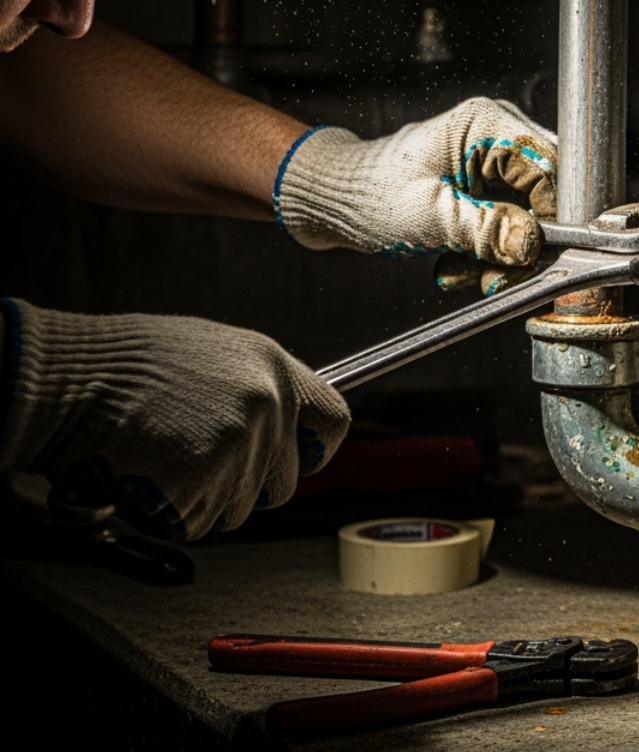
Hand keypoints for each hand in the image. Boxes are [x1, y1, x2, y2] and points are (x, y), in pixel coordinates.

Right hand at [0, 299, 349, 539]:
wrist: (65, 375)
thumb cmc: (122, 364)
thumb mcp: (210, 354)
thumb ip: (252, 389)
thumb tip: (276, 423)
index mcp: (273, 366)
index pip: (334, 421)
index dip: (312, 451)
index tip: (293, 460)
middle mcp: (268, 403)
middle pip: (283, 483)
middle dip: (244, 487)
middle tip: (195, 465)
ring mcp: (240, 442)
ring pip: (238, 510)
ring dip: (201, 500)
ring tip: (161, 458)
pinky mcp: (204, 477)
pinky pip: (198, 522)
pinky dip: (169, 513)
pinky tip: (145, 475)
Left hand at [273, 98, 556, 270]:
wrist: (332, 200)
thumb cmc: (368, 194)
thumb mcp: (429, 217)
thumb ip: (485, 230)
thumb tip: (532, 244)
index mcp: (484, 124)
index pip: (551, 167)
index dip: (554, 215)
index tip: (542, 254)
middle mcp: (495, 134)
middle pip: (546, 192)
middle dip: (525, 241)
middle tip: (499, 275)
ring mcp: (491, 160)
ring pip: (530, 213)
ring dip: (501, 253)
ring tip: (463, 272)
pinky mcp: (485, 185)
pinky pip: (508, 221)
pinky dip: (488, 250)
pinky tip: (457, 265)